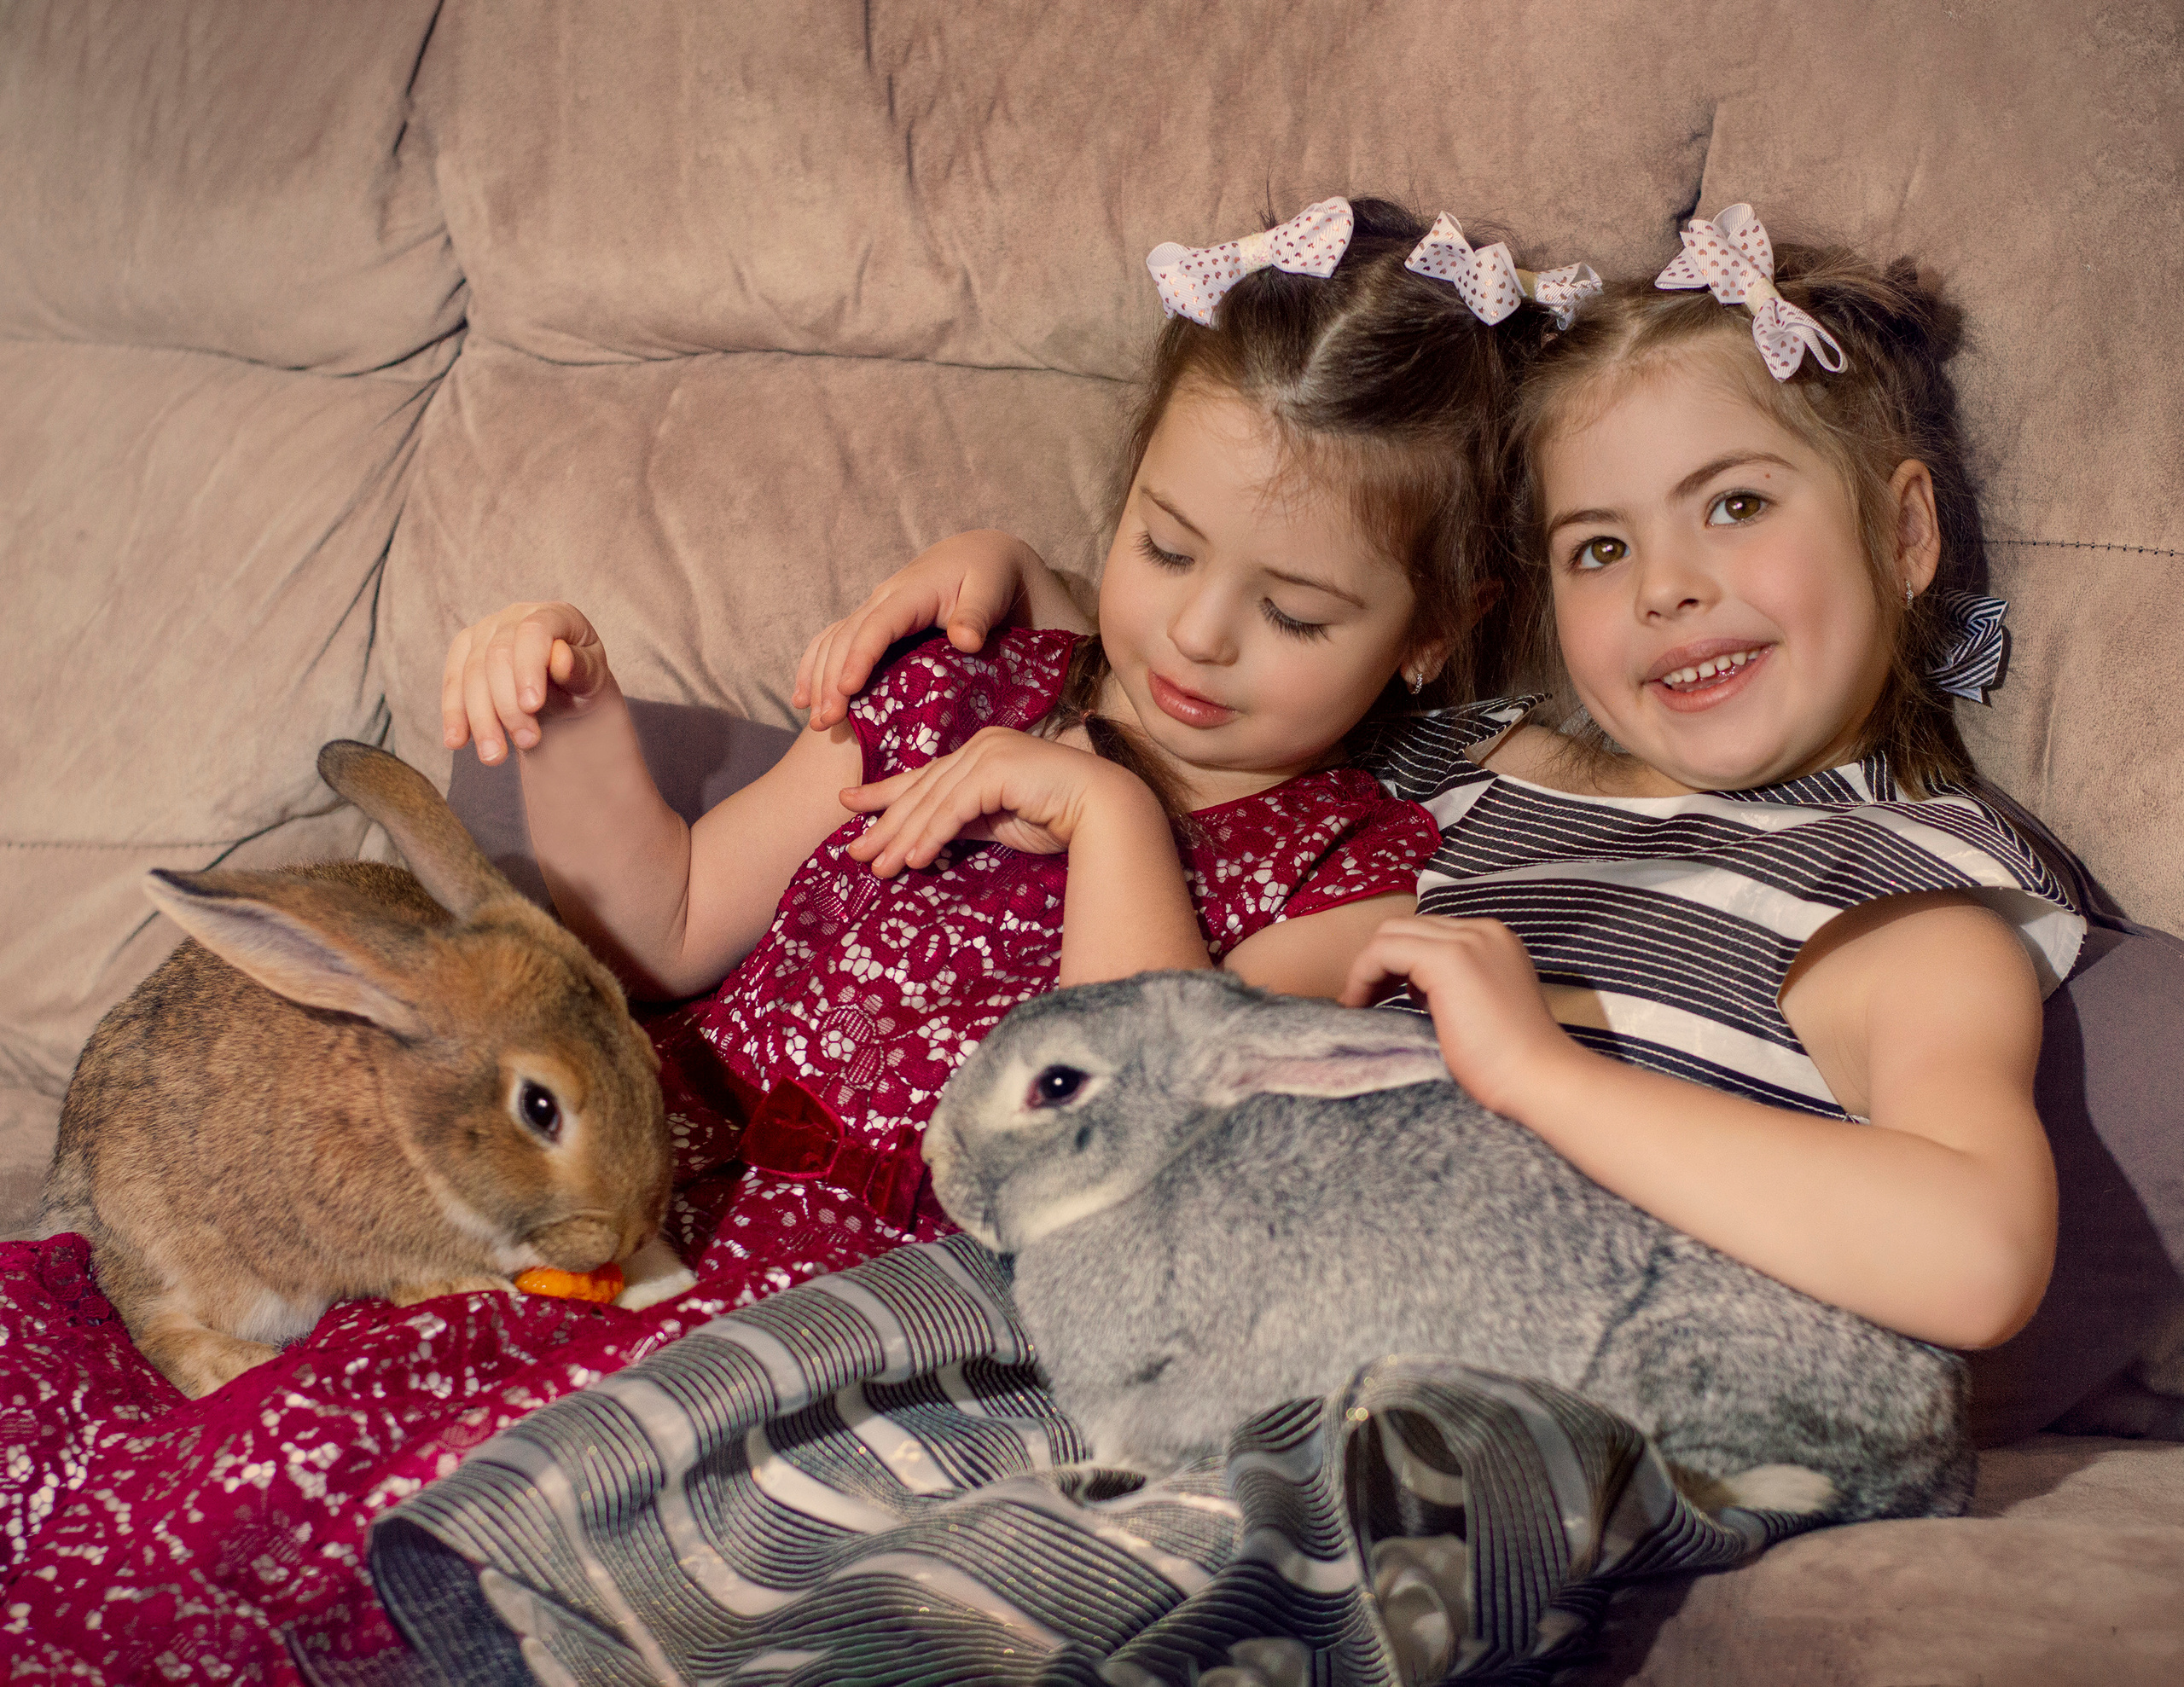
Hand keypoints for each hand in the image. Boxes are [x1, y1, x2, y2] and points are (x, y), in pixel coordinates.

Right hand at [441, 601, 616, 764]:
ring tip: (495, 756)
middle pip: (497, 657)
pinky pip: (452, 683)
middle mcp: (515, 616)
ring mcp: (485, 632)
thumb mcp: (592, 679)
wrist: (564, 692)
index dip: (528, 668)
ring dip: (481, 719)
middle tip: (528, 742)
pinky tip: (457, 742)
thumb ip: (580, 668)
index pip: (533, 633)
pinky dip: (454, 715)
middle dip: (508, 705)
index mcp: (554, 614)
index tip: (532, 706)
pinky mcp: (464, 652)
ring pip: (470, 674)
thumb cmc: (582, 681)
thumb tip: (560, 658)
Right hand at [792, 531, 1047, 731]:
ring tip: (816, 720)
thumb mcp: (990, 591)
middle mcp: (883, 599)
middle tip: (827, 721)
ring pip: (833, 642)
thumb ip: (977, 615)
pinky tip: (803, 699)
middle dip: (831, 680)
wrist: (978, 557)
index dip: (860, 657)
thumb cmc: (988, 577)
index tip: (847, 690)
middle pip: (847, 638)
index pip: (878, 626)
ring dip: (818, 680)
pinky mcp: (872, 622)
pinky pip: (832, 642)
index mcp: (911, 592)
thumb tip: (965, 641)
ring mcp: (873, 610)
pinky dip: (814, 668)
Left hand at [840, 728, 1146, 876]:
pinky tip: (915, 860)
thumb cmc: (1059, 818)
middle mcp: (981, 746)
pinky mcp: (997, 769)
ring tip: (878, 867)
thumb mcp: (998, 821)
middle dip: (886, 823)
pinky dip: (932, 835)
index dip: (885, 793)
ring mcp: (989, 753)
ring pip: (934, 801)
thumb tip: (925, 838)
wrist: (1104, 811)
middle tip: (855, 852)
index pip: (925, 777)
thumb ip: (965, 821)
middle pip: (923, 790)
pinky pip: (955, 808)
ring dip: (904, 837)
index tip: (851, 806)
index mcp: (981, 753)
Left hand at [1340, 915, 1588, 1118]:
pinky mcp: (1448, 958)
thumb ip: (1451, 988)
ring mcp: (1467, 940)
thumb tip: (1410, 987)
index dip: (1396, 963)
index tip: (1379, 997)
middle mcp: (1482, 931)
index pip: (1426, 933)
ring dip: (1367, 968)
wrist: (1539, 1079)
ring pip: (1390, 934)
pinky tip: (1359, 1005)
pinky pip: (1384, 951)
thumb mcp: (1478, 1009)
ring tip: (1360, 1005)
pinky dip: (1363, 975)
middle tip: (1364, 1001)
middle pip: (1405, 927)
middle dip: (1378, 962)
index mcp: (1493, 940)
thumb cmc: (1510, 1063)